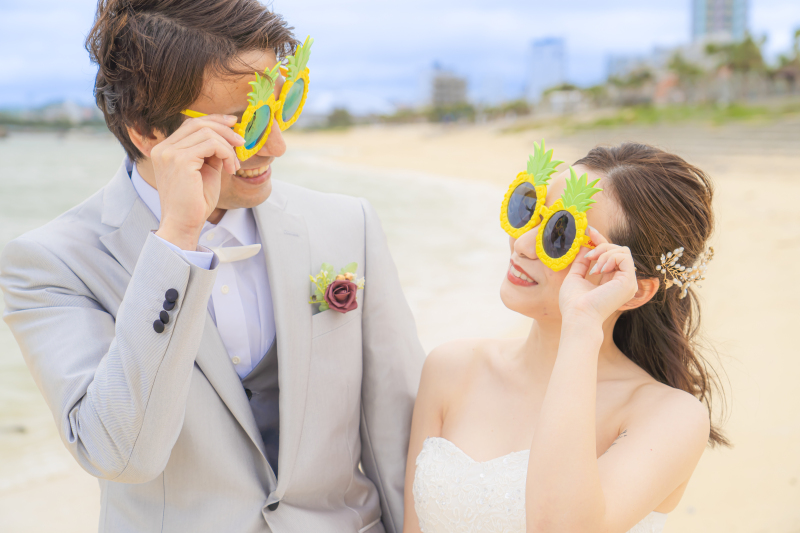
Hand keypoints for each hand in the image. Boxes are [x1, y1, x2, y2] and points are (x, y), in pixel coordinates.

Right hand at [151, 115, 243, 249]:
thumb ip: (211, 152)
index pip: (190, 124)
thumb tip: (228, 137)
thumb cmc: (195, 202)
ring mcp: (170, 153)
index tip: (232, 123)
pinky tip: (230, 169)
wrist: (184, 224)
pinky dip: (227, 154)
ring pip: (208, 133)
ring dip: (228, 147)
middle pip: (198, 123)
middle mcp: (163, 148)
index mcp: (165, 149)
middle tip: (241, 142)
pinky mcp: (181, 160)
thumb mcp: (205, 170)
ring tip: (234, 164)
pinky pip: (212, 145)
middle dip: (224, 129)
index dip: (213, 120)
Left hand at [558, 227, 637, 325]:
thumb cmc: (574, 303)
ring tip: (593, 266)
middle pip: (618, 250)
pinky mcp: (630, 282)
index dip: (601, 241)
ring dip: (604, 252)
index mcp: (611, 281)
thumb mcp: (575, 278)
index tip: (589, 231)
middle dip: (601, 245)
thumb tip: (584, 247)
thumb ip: (581, 264)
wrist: (578, 317)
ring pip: (622, 251)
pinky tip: (599, 269)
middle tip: (588, 256)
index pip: (611, 255)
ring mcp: (628, 282)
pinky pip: (624, 256)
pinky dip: (609, 257)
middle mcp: (623, 282)